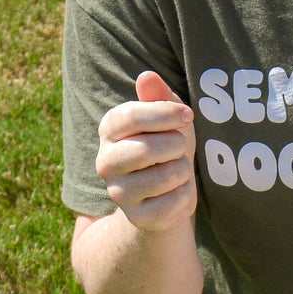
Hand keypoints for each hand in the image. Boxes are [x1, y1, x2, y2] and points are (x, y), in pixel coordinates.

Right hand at [95, 71, 196, 231]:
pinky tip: (177, 193)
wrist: (167, 195)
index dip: (165, 113)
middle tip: (179, 148)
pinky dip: (186, 195)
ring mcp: (118, 192)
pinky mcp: (137, 217)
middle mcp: (105, 161)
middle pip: (147, 148)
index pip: (130, 115)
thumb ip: (158, 97)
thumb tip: (147, 76)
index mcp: (109, 130)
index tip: (187, 115)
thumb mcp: (168, 118)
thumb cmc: (168, 147)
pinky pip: (174, 202)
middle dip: (176, 145)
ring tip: (176, 171)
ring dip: (183, 171)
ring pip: (166, 176)